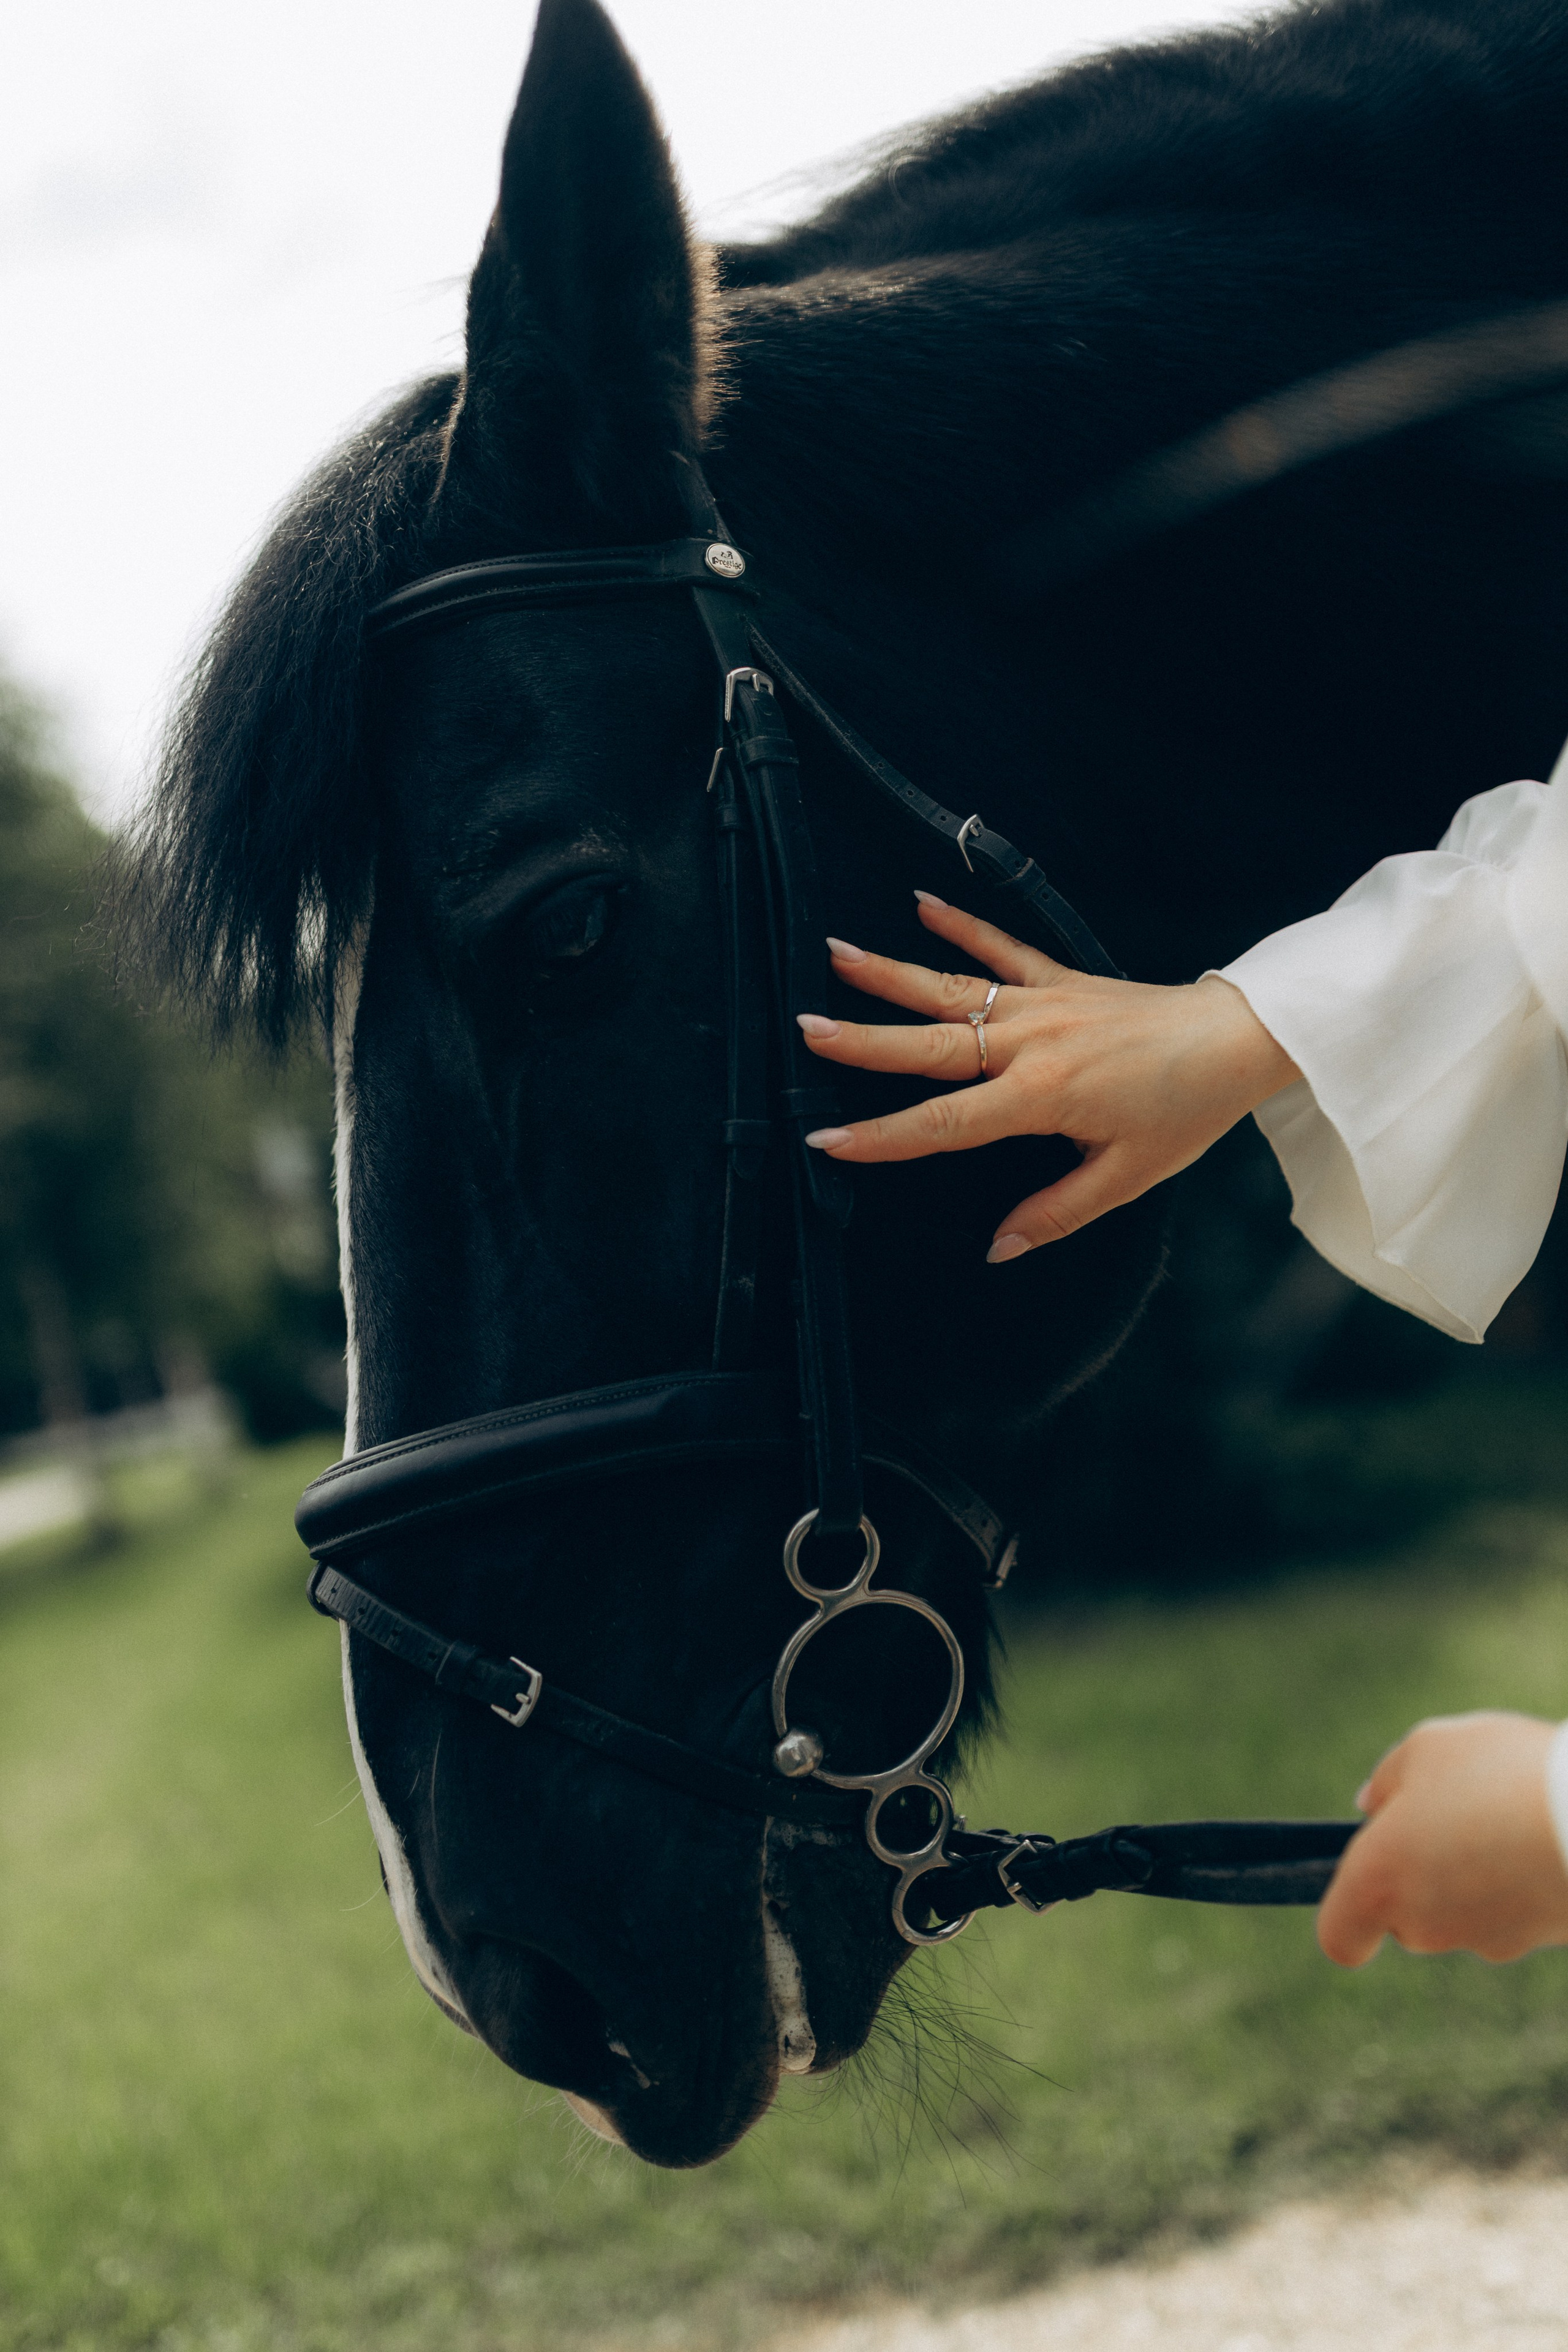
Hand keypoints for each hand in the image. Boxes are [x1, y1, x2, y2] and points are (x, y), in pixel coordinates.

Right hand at [796, 894, 1298, 1258]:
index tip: (826, 1138)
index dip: (881, 1136)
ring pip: (952, 987)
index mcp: (1041, 1098)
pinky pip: (1003, 947)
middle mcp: (1032, 1044)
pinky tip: (920, 901)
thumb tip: (998, 1249)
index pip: (944, 1123)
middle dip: (861, 1040)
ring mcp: (1044, 1004)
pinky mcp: (1062, 979)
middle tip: (804, 1027)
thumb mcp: (1127, 1177)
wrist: (1239, 1039)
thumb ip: (1056, 1212)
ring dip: (890, 972)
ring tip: (833, 953)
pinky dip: (962, 923)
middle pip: (929, 1045)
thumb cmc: (1187, 1110)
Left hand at [1317, 1712, 1567, 1966]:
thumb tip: (1373, 1807)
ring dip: (1474, 1870)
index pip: (1339, 1937)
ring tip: (1507, 1810)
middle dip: (1420, 1872)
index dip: (1348, 1916)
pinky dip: (1520, 1877)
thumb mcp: (1428, 1748)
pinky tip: (1540, 1828)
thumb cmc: (1500, 1773)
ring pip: (1462, 1909)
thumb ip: (1388, 1780)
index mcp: (1378, 1880)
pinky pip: (1515, 1908)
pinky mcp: (1540, 1941)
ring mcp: (1486, 1939)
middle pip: (1406, 1915)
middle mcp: (1425, 1924)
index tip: (1368, 1879)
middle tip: (1452, 1810)